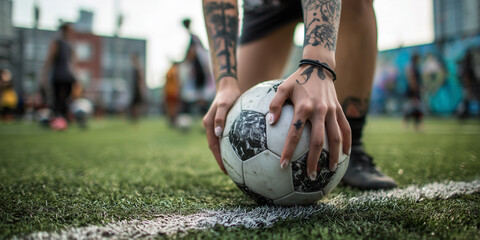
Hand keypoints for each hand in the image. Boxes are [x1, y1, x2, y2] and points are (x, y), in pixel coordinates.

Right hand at [203, 77, 240, 173]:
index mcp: (208, 124)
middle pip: (214, 147)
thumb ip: (220, 118)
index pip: (213, 146)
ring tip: (232, 165)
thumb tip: (217, 133)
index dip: (218, 158)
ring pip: (217, 143)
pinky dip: (227, 146)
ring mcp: (214, 125)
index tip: (225, 170)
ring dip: (223, 154)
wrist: (228, 86)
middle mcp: (210, 126)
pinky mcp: (220, 123)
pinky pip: (223, 138)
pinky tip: (237, 151)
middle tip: (228, 172)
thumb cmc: (228, 95)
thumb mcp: (224, 104)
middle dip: (220, 160)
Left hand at [268, 65, 350, 179]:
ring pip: (336, 137)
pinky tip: (346, 154)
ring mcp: (332, 111)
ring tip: (331, 169)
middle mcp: (320, 111)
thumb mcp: (282, 88)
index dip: (289, 150)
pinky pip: (345, 128)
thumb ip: (275, 105)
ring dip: (334, 155)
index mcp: (303, 108)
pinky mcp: (340, 110)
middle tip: (310, 176)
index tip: (283, 165)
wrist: (318, 67)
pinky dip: (348, 141)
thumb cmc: (297, 80)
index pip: (295, 134)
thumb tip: (269, 122)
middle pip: (318, 141)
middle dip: (314, 160)